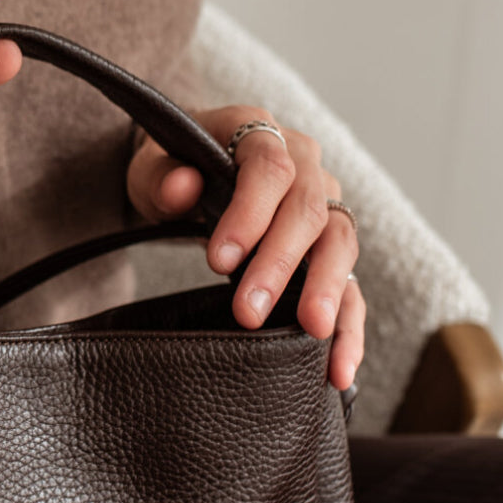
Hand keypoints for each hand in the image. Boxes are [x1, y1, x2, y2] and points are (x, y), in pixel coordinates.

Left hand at [125, 106, 364, 390]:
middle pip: (308, 212)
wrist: (191, 174)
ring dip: (327, 292)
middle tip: (249, 313)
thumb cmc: (173, 168)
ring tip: (314, 334)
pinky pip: (350, 286)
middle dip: (280, 266)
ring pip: (339, 245)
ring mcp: (324, 207)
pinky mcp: (329, 251)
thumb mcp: (152, 165)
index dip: (249, 213)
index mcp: (261, 134)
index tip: (219, 260)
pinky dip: (348, 327)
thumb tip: (182, 187)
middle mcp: (305, 166)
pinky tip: (339, 368)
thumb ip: (163, 176)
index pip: (269, 168)